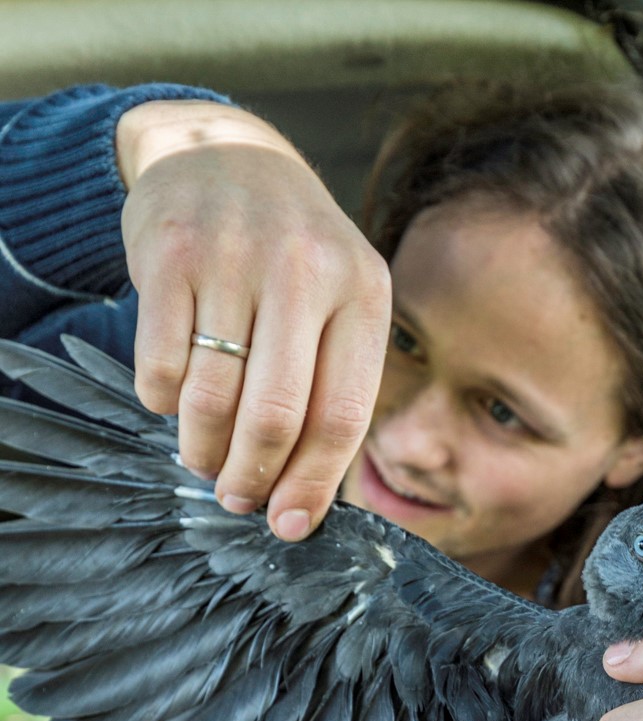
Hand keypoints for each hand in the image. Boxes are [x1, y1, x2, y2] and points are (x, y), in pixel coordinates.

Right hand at [116, 100, 390, 538]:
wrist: (226, 154)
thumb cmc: (293, 256)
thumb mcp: (340, 301)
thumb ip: (333, 384)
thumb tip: (304, 498)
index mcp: (363, 292)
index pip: (342, 416)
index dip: (313, 484)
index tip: (289, 526)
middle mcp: (306, 270)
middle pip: (276, 417)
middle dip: (252, 478)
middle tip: (237, 501)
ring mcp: (235, 256)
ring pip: (212, 399)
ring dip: (203, 450)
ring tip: (204, 459)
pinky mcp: (170, 253)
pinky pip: (161, 366)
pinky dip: (163, 403)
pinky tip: (175, 398)